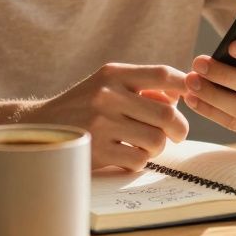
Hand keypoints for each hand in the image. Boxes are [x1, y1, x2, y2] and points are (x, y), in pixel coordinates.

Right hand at [23, 63, 189, 170]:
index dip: (186, 84)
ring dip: (156, 148)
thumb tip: (180, 96)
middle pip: (167, 113)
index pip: (162, 74)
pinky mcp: (98, 150)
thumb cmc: (82, 107)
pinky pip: (138, 160)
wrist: (39, 128)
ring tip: (144, 146)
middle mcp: (108, 95)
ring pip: (156, 140)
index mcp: (113, 74)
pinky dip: (138, 161)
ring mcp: (102, 123)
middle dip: (179, 128)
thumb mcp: (106, 86)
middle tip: (177, 135)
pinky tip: (125, 156)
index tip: (196, 94)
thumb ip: (141, 89)